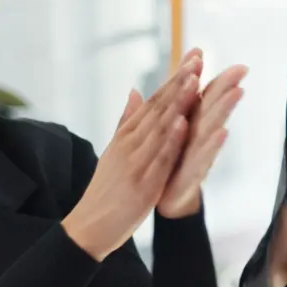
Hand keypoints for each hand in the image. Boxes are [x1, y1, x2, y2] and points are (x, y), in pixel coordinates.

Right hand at [61, 56, 200, 260]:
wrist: (89, 227)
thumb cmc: (107, 190)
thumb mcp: (115, 151)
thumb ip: (127, 121)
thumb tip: (136, 91)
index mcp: (126, 136)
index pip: (154, 102)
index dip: (174, 79)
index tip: (194, 59)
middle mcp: (130, 144)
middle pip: (158, 108)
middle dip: (179, 83)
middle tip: (198, 59)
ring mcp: (135, 162)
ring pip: (159, 127)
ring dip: (178, 103)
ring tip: (194, 80)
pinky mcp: (142, 183)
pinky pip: (158, 158)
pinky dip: (170, 140)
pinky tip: (183, 123)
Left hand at [157, 55, 248, 218]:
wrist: (164, 200)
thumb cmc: (167, 163)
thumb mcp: (162, 131)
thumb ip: (163, 106)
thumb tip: (154, 83)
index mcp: (187, 123)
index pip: (197, 94)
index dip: (199, 73)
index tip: (202, 49)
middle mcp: (197, 135)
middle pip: (212, 106)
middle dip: (225, 86)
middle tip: (241, 67)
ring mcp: (200, 153)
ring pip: (213, 127)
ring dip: (225, 109)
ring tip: (237, 92)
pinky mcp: (196, 173)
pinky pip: (206, 157)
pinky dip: (213, 144)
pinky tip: (223, 131)